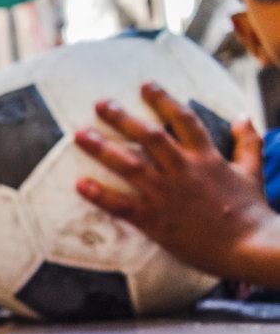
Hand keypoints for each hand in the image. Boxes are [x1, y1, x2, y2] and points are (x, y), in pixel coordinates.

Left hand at [74, 82, 272, 277]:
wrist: (252, 249)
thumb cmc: (252, 212)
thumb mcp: (253, 172)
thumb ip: (248, 142)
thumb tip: (243, 115)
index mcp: (207, 158)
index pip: (183, 120)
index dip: (163, 100)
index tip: (145, 85)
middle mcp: (184, 171)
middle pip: (150, 137)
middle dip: (122, 118)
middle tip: (99, 103)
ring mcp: (168, 195)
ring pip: (130, 166)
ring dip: (102, 149)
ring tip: (79, 135)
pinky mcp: (156, 221)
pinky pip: (123, 206)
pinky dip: (100, 195)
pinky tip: (80, 184)